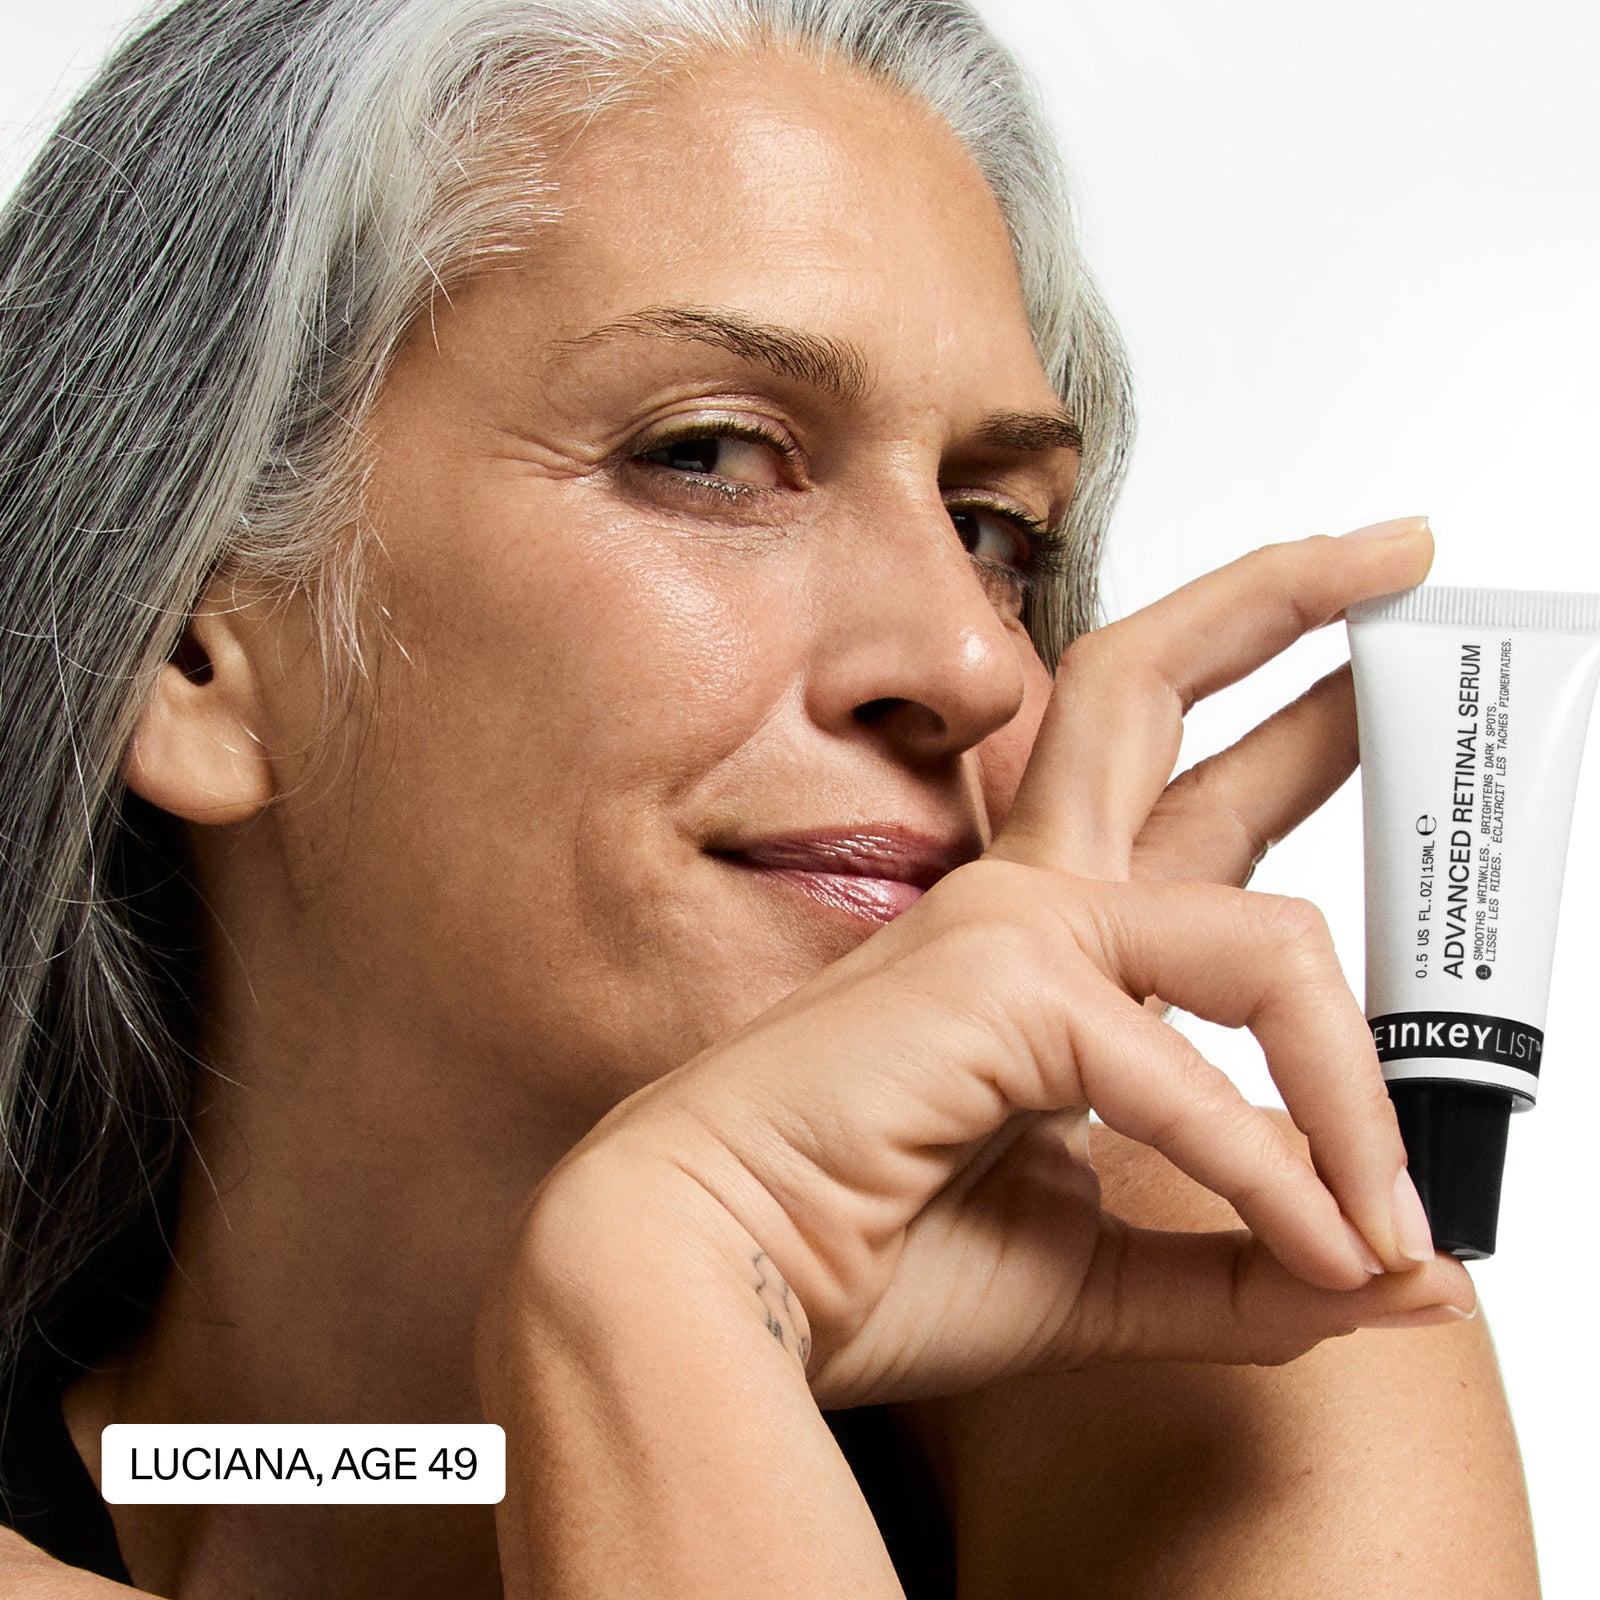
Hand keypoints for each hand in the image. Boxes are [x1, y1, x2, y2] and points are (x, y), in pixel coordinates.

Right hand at [510, 521, 1472, 1407]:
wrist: (719, 1276)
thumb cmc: (865, 1251)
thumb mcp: (1104, 1261)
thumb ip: (1244, 1254)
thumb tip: (1405, 1285)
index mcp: (1045, 942)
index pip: (1172, 793)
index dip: (1280, 740)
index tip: (1374, 709)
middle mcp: (1029, 896)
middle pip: (1150, 692)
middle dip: (1280, 606)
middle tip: (1399, 548)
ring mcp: (1010, 918)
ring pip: (1265, 937)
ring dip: (1360, 1078)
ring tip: (1404, 1207)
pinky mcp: (998, 976)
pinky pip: (1184, 1079)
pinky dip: (1259, 1183)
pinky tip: (1314, 1263)